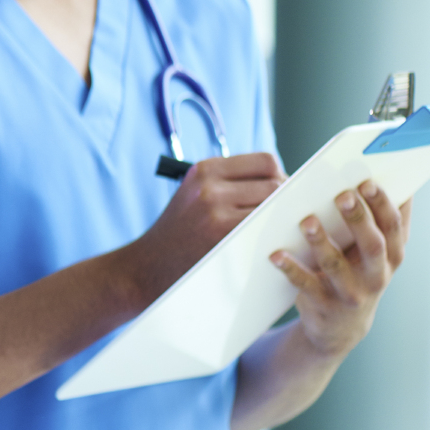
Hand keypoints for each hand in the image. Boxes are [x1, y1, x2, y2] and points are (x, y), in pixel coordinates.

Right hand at [124, 153, 285, 307]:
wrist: (146, 267)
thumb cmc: (178, 234)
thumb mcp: (195, 195)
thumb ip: (230, 183)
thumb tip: (283, 182)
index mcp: (204, 169)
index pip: (265, 161)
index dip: (278, 176)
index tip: (277, 193)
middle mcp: (210, 184)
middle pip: (275, 181)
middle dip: (284, 198)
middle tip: (278, 217)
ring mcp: (216, 208)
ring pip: (275, 203)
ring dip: (281, 216)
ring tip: (271, 230)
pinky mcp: (222, 232)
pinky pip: (266, 225)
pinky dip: (273, 232)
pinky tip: (267, 242)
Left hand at [270, 180, 411, 358]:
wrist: (340, 327)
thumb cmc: (358, 273)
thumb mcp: (376, 252)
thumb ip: (381, 221)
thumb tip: (389, 177)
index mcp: (391, 256)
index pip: (393, 226)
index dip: (383, 204)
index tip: (367, 180)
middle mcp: (376, 275)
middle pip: (372, 245)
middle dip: (359, 219)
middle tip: (341, 195)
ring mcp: (351, 293)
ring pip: (337, 266)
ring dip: (322, 242)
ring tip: (306, 220)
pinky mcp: (324, 305)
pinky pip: (305, 285)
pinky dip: (291, 269)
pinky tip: (276, 254)